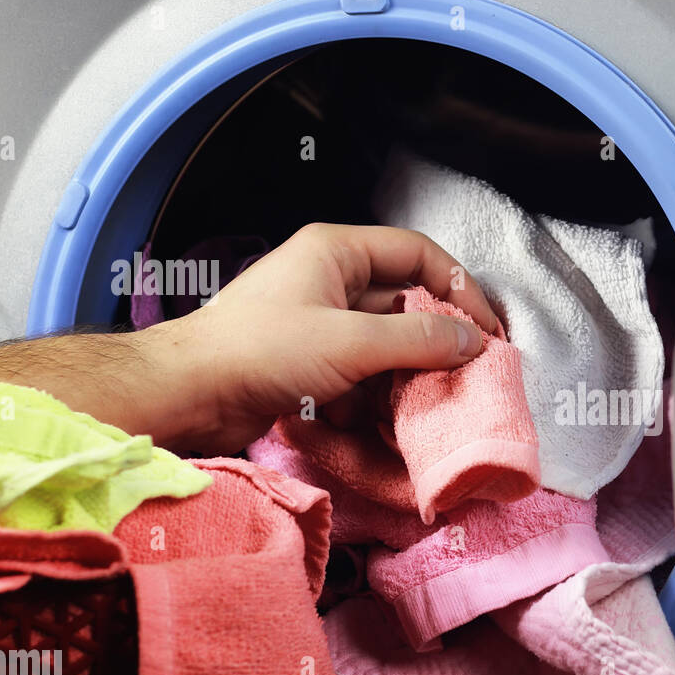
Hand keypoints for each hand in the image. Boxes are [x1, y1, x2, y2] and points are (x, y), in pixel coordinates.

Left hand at [142, 223, 499, 453]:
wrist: (188, 395)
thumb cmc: (260, 351)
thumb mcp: (352, 343)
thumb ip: (420, 339)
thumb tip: (473, 342)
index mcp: (338, 252)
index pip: (418, 254)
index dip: (459, 287)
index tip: (486, 329)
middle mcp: (330, 281)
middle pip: (406, 302)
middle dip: (436, 339)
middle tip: (468, 371)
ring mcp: (319, 324)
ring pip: (386, 344)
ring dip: (408, 374)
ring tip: (430, 402)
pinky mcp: (309, 363)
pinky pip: (360, 374)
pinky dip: (375, 397)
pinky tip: (383, 422)